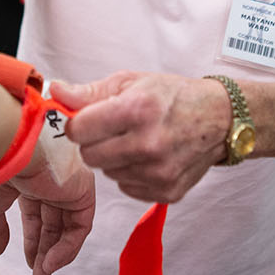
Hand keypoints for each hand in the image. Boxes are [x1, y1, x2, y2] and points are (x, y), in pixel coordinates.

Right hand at [0, 141, 94, 274]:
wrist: (11, 149)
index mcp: (29, 179)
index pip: (35, 215)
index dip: (32, 240)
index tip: (29, 261)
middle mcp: (50, 181)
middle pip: (53, 223)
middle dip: (44, 251)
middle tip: (38, 274)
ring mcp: (68, 185)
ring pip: (68, 226)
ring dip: (55, 254)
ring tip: (43, 273)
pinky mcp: (82, 190)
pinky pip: (80, 225)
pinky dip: (67, 247)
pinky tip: (51, 261)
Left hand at [52, 71, 229, 202]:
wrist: (219, 118)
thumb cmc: (171, 95)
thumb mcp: (130, 82)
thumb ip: (88, 92)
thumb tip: (55, 91)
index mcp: (136, 110)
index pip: (78, 130)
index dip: (78, 123)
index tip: (88, 118)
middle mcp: (148, 144)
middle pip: (89, 155)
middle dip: (94, 142)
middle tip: (112, 129)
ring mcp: (159, 172)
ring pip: (107, 173)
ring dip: (113, 158)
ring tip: (134, 140)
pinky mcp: (167, 192)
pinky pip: (126, 187)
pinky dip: (130, 173)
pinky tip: (147, 157)